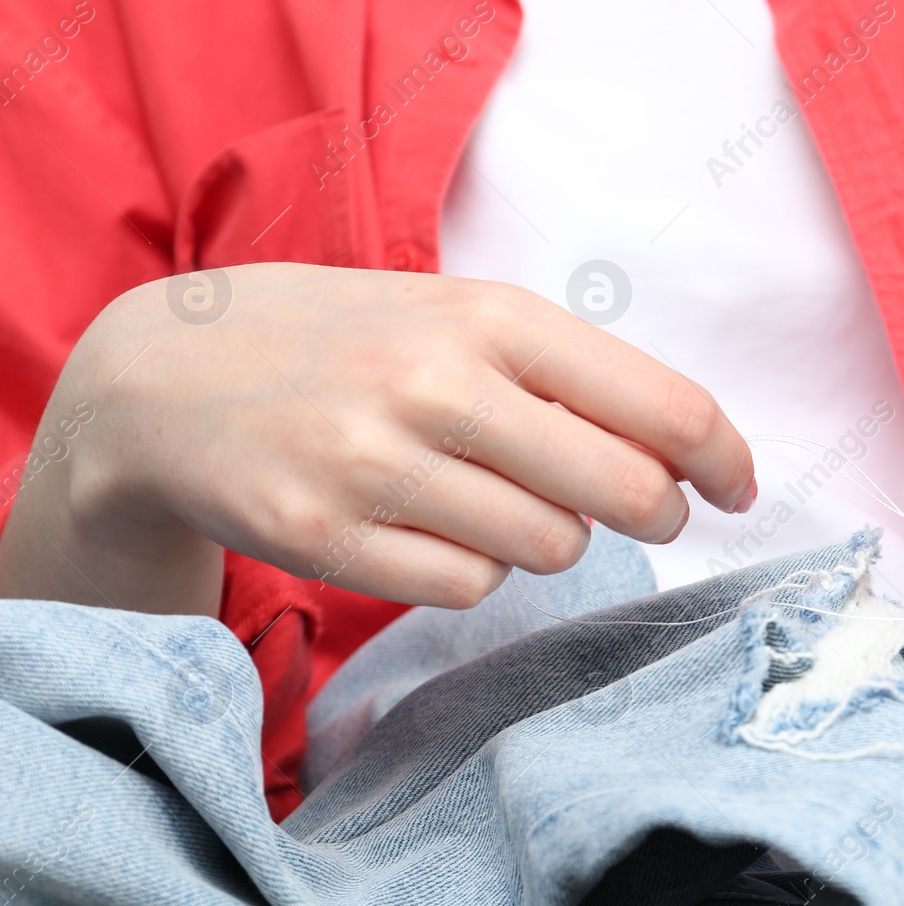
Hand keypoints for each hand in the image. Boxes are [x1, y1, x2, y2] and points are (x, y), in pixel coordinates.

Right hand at [0, 263, 755, 613]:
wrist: (163, 378)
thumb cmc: (344, 344)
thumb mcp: (454, 319)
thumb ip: (566, 375)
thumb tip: (685, 456)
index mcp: (490, 317)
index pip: (661, 403)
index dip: (723, 458)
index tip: (738, 488)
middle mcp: (438, 386)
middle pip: (625, 492)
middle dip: (660, 514)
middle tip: (653, 513)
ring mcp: (377, 465)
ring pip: (550, 550)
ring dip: (551, 538)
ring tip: (495, 498)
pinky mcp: (327, 539)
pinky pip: (469, 589)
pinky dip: (475, 570)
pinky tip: (431, 528)